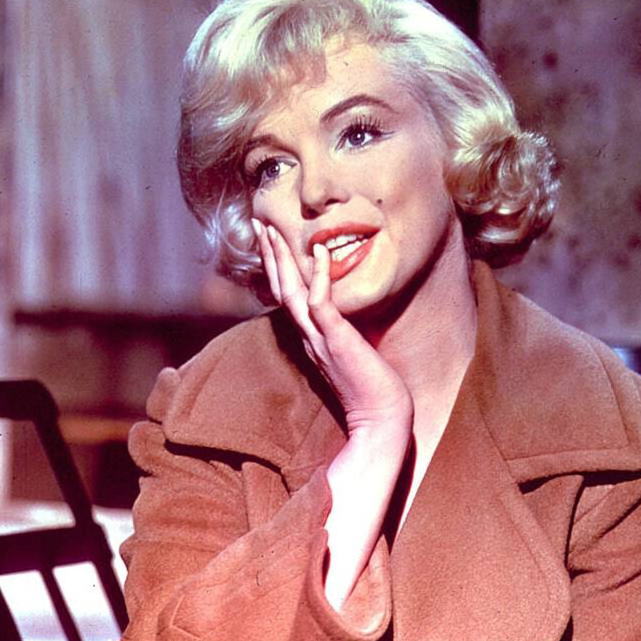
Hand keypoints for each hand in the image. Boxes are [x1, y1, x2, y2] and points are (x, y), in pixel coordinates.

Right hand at [254, 219, 410, 433]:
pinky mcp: (337, 340)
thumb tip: (343, 314)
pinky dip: (320, 275)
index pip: (287, 294)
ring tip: (272, 230)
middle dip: (270, 253)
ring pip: (291, 291)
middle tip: (258, 222)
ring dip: (281, 259)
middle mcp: (308, 335)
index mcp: (310, 336)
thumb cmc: (373, 388)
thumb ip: (341, 331)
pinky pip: (322, 303)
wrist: (382, 418)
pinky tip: (320, 250)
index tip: (270, 238)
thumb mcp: (352, 350)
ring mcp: (320, 338)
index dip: (277, 266)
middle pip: (281, 287)